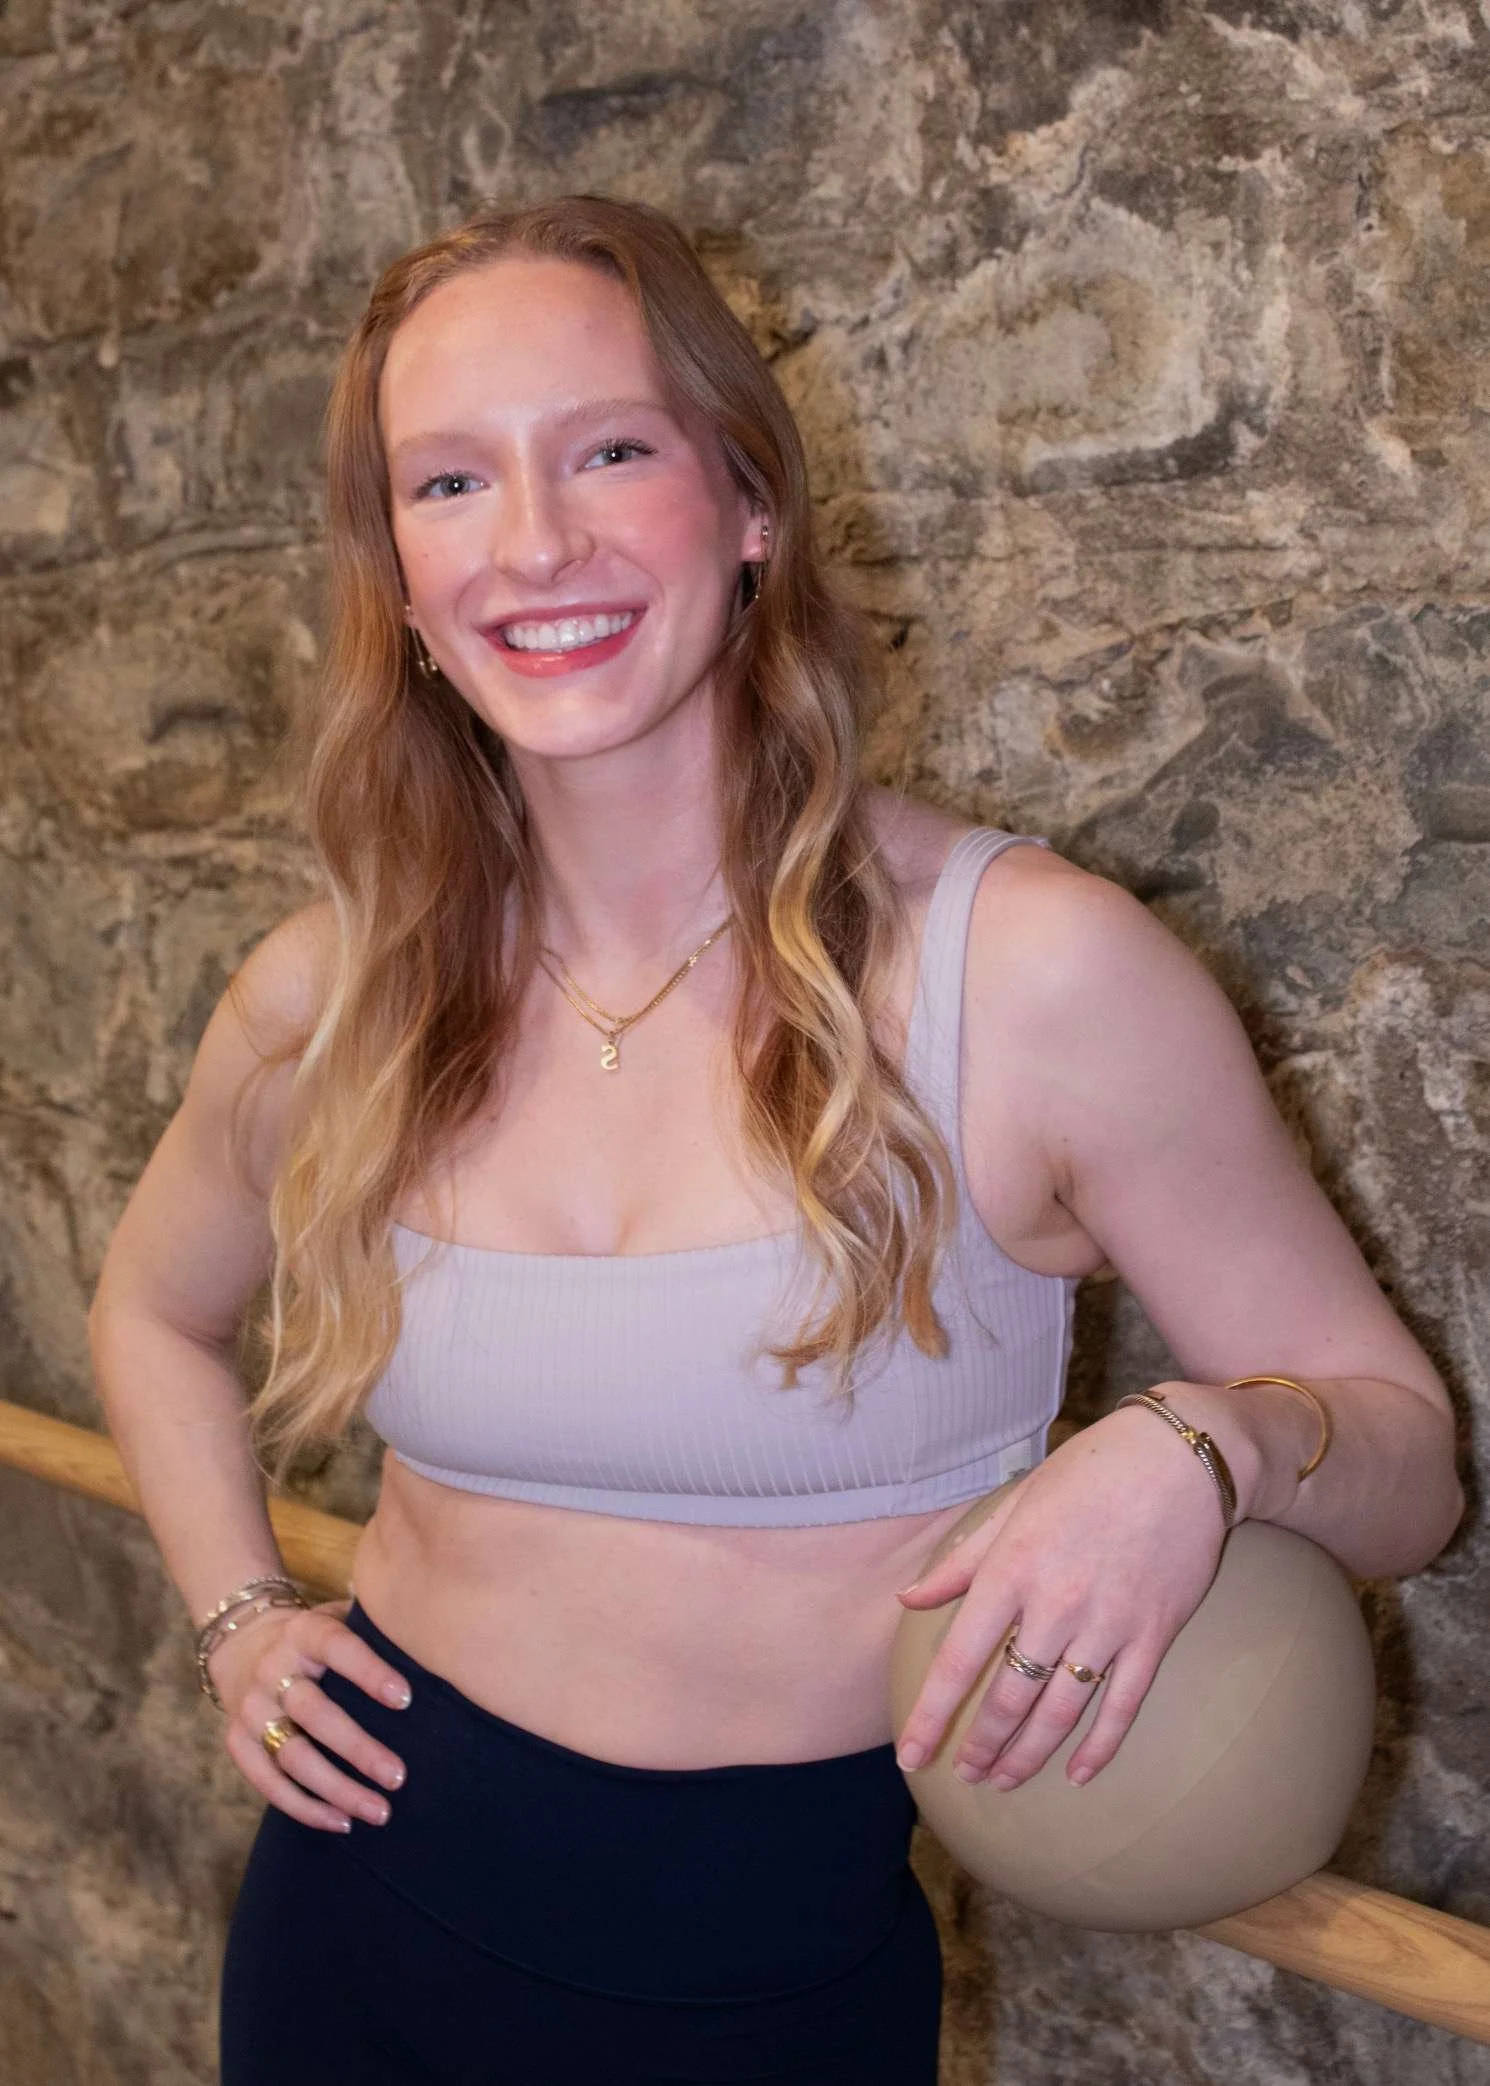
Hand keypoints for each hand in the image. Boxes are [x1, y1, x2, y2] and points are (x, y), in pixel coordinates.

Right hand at [210, 1599, 412, 1832]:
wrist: (244, 1644)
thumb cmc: (317, 1638)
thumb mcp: (338, 1617)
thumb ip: (376, 1627)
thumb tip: (436, 1645)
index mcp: (304, 1632)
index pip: (337, 1647)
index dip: (369, 1672)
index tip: (406, 1700)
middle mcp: (272, 1669)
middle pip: (315, 1714)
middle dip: (358, 1749)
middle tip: (399, 1777)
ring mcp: (250, 1708)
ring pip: (293, 1757)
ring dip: (337, 1789)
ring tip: (379, 1811)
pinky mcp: (236, 1742)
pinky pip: (268, 1783)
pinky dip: (306, 1808)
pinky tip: (343, 1822)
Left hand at [893, 1405, 1228, 1789]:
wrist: (1179, 1459)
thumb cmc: (1088, 1473)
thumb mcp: (1015, 1504)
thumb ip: (963, 1560)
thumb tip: (910, 1599)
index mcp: (1011, 1569)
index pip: (959, 1660)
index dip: (933, 1714)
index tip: (911, 1755)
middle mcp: (1055, 1605)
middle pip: (1009, 1698)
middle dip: (982, 1745)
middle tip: (966, 1774)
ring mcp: (1108, 1624)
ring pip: (1061, 1713)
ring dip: (1029, 1755)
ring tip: (1003, 1781)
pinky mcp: (1154, 1635)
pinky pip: (1123, 1706)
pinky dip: (1100, 1747)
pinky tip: (1079, 1775)